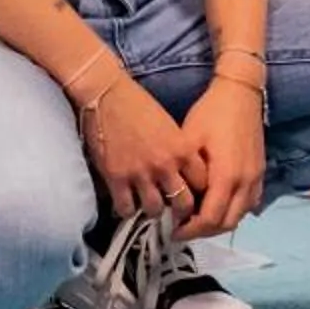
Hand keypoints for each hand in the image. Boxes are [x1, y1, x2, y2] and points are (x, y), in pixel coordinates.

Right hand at [79, 77, 200, 224]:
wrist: (107, 95)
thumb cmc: (140, 106)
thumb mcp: (171, 128)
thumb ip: (181, 152)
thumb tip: (185, 176)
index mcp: (183, 149)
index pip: (203, 184)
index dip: (200, 193)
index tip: (195, 197)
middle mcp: (165, 165)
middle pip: (183, 203)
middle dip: (181, 211)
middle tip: (176, 213)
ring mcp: (140, 173)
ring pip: (155, 210)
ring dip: (153, 210)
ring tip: (150, 206)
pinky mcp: (116, 178)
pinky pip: (126, 208)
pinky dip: (127, 210)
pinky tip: (128, 204)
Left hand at [178, 79, 266, 239]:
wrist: (240, 94)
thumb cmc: (210, 114)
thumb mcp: (189, 142)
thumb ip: (185, 176)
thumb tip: (175, 200)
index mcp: (226, 177)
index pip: (209, 219)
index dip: (189, 230)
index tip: (172, 230)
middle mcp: (245, 183)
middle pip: (226, 224)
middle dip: (203, 231)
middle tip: (182, 228)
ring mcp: (256, 178)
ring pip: (239, 216)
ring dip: (218, 223)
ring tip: (197, 219)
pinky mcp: (260, 173)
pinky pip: (249, 204)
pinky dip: (233, 211)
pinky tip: (217, 205)